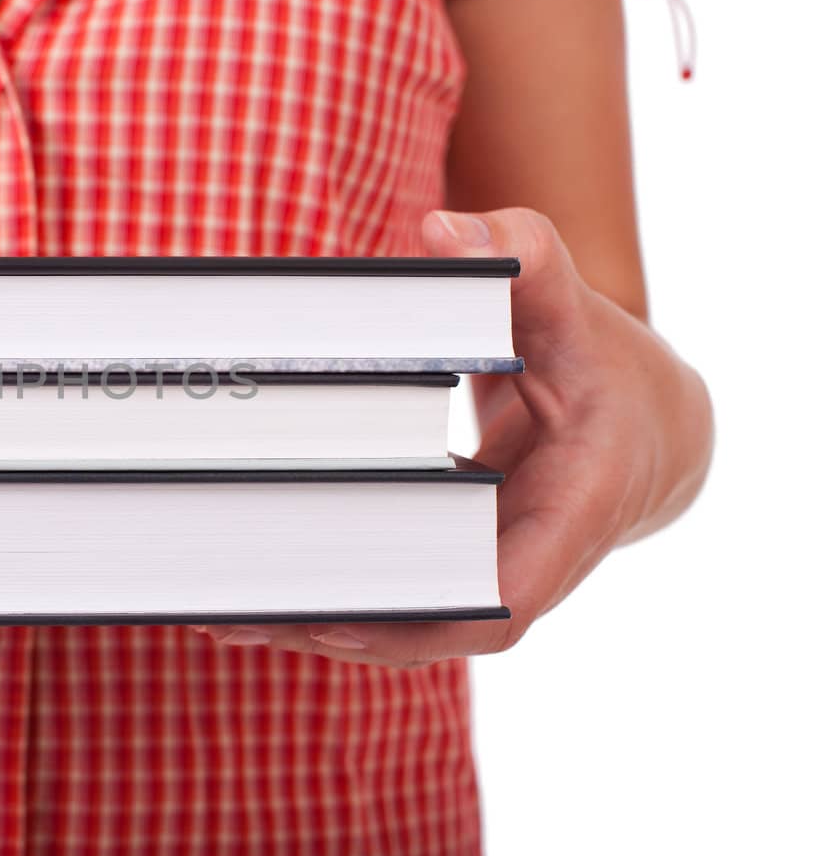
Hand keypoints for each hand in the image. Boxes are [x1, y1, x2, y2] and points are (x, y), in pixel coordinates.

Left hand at [196, 208, 712, 667]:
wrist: (645, 425)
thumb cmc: (607, 368)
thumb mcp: (577, 309)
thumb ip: (526, 261)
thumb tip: (445, 231)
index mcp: (568, 515)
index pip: (499, 601)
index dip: (418, 622)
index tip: (334, 617)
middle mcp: (522, 559)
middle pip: (424, 622)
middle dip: (329, 624)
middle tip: (235, 612)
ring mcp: (478, 564)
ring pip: (394, 613)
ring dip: (308, 616)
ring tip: (211, 611)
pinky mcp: (444, 556)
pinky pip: (383, 581)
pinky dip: (323, 581)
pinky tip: (241, 575)